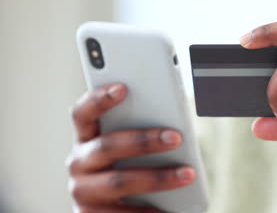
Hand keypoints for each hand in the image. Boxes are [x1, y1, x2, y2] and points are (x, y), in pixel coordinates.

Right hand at [67, 84, 194, 212]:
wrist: (112, 210)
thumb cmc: (127, 167)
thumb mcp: (130, 148)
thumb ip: (140, 130)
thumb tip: (172, 126)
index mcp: (86, 138)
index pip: (83, 114)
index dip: (99, 99)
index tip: (123, 88)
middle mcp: (78, 163)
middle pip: (107, 146)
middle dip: (144, 140)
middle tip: (176, 137)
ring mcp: (83, 191)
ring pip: (119, 181)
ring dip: (157, 177)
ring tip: (187, 174)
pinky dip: (151, 211)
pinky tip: (173, 208)